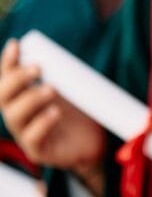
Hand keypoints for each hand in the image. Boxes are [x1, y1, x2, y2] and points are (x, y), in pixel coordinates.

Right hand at [0, 40, 105, 193]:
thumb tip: (56, 53)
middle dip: (16, 79)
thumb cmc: (80, 114)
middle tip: (37, 68)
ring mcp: (25, 134)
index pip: (7, 78)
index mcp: (22, 98)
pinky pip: (32, 138)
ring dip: (31, 99)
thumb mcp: (71, 90)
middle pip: (3, 96)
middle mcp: (18, 115)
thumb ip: (61, 74)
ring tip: (51, 90)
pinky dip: (42, 123)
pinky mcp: (37, 152)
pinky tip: (55, 113)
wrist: (96, 144)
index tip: (16, 45)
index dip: (8, 62)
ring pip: (14, 116)